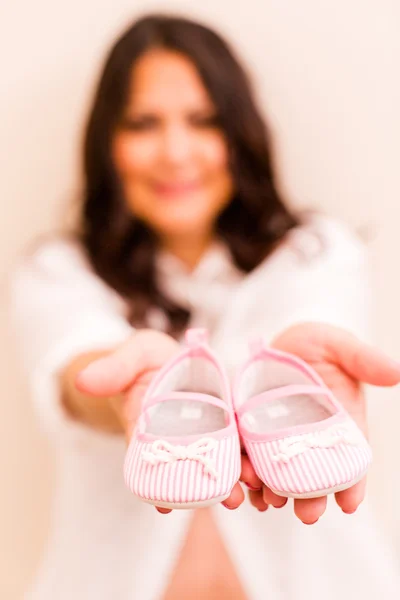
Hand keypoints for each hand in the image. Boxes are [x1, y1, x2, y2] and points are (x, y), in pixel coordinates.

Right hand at [75, 329, 244, 513]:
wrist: (169, 359)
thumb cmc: (146, 359)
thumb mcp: (132, 355)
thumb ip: (114, 368)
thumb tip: (83, 380)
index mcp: (150, 428)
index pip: (151, 459)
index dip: (158, 483)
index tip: (166, 506)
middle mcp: (179, 438)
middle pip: (193, 466)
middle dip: (211, 485)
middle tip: (232, 500)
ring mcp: (206, 434)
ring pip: (221, 460)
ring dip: (237, 478)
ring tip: (255, 492)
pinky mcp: (228, 424)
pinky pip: (241, 443)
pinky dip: (252, 459)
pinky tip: (266, 474)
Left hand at [240, 322, 399, 523]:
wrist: (278, 340)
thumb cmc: (316, 344)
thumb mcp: (340, 346)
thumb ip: (363, 359)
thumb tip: (396, 372)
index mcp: (340, 423)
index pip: (349, 459)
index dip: (352, 483)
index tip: (349, 503)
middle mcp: (309, 438)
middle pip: (312, 475)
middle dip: (310, 498)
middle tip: (308, 514)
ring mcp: (278, 438)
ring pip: (277, 473)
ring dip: (273, 492)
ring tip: (270, 501)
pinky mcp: (249, 431)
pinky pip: (247, 458)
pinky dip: (245, 475)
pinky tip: (243, 487)